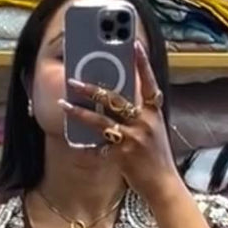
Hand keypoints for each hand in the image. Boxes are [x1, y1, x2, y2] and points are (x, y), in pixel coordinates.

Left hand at [61, 40, 180, 204]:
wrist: (163, 184)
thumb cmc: (156, 157)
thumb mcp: (153, 130)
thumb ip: (139, 114)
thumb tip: (117, 99)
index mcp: (154, 112)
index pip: (149, 82)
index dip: (142, 62)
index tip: (133, 43)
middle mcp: (145, 121)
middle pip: (115, 99)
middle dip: (91, 89)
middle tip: (73, 80)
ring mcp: (134, 137)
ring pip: (102, 120)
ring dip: (80, 112)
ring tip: (63, 104)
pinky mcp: (124, 154)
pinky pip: (99, 147)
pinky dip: (86, 146)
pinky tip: (73, 143)